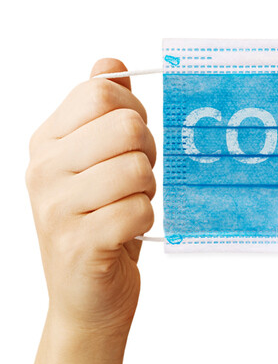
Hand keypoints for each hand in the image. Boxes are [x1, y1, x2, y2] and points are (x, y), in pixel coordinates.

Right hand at [26, 58, 155, 336]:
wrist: (87, 299)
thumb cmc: (100, 222)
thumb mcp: (96, 163)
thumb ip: (102, 113)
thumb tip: (112, 64)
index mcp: (46, 142)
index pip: (101, 93)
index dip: (134, 114)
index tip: (130, 143)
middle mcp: (44, 169)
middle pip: (127, 127)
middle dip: (147, 155)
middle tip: (134, 182)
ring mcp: (57, 207)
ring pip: (138, 169)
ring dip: (147, 192)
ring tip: (127, 207)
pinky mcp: (81, 242)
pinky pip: (140, 209)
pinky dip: (147, 221)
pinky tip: (127, 232)